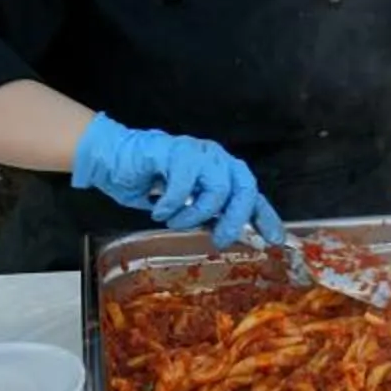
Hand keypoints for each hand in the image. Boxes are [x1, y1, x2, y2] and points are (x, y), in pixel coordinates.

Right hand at [71, 116, 283, 246]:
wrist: (115, 161)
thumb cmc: (151, 183)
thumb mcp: (188, 206)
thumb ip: (210, 216)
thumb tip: (230, 237)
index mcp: (223, 171)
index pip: (253, 194)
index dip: (266, 217)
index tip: (275, 239)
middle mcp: (217, 159)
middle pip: (245, 189)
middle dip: (235, 220)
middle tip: (219, 239)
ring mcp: (198, 152)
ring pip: (218, 189)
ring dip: (194, 214)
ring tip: (174, 220)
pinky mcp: (174, 151)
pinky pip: (184, 185)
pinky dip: (171, 205)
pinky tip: (159, 209)